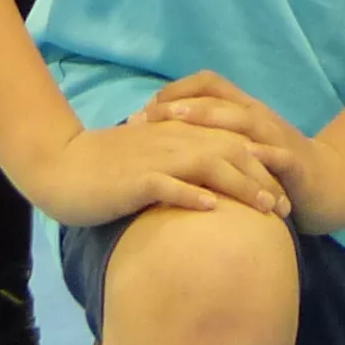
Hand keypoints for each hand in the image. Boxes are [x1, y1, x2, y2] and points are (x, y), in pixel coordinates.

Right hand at [31, 109, 291, 230]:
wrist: (58, 165)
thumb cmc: (101, 168)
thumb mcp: (146, 160)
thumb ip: (176, 164)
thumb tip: (205, 186)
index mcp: (176, 134)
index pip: (229, 142)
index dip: (260, 164)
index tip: (283, 188)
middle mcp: (172, 141)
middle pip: (230, 152)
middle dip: (263, 177)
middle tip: (286, 205)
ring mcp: (155, 159)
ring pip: (209, 165)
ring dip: (241, 185)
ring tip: (266, 206)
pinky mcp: (135, 180)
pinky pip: (169, 185)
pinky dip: (193, 195)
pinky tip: (214, 210)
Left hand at [139, 71, 344, 231]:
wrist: (333, 184)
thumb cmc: (278, 171)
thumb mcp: (245, 150)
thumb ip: (215, 142)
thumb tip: (167, 144)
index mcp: (245, 111)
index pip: (208, 84)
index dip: (175, 91)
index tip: (144, 108)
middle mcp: (259, 117)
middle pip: (218, 98)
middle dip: (181, 104)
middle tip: (148, 116)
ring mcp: (277, 137)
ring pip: (242, 119)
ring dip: (209, 119)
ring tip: (179, 123)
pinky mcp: (294, 162)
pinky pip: (272, 155)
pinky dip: (252, 155)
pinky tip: (229, 160)